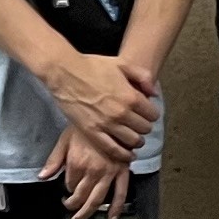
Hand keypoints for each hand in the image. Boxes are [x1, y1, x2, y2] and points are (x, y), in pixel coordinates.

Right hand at [42, 49, 158, 150]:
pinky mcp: (92, 132)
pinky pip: (113, 149)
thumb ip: (143, 76)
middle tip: (139, 125)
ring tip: (134, 138)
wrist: (64, 72)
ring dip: (136, 141)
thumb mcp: (122, 64)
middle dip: (144, 127)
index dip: (151, 114)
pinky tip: (127, 154)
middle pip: (144, 129)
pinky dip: (123, 154)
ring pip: (132, 141)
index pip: (152, 115)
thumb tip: (154, 93)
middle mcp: (121, 113)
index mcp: (131, 96)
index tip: (146, 114)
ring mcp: (106, 124)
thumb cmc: (92, 66)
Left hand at [48, 129, 133, 218]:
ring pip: (97, 199)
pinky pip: (121, 193)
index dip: (67, 188)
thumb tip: (43, 177)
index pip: (69, 185)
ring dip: (87, 213)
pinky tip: (111, 218)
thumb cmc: (85, 127)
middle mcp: (92, 171)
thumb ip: (54, 160)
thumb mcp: (65, 140)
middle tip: (70, 208)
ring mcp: (108, 173)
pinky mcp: (122, 172)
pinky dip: (116, 208)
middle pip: (80, 196)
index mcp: (76, 163)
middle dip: (73, 205)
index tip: (67, 188)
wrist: (109, 116)